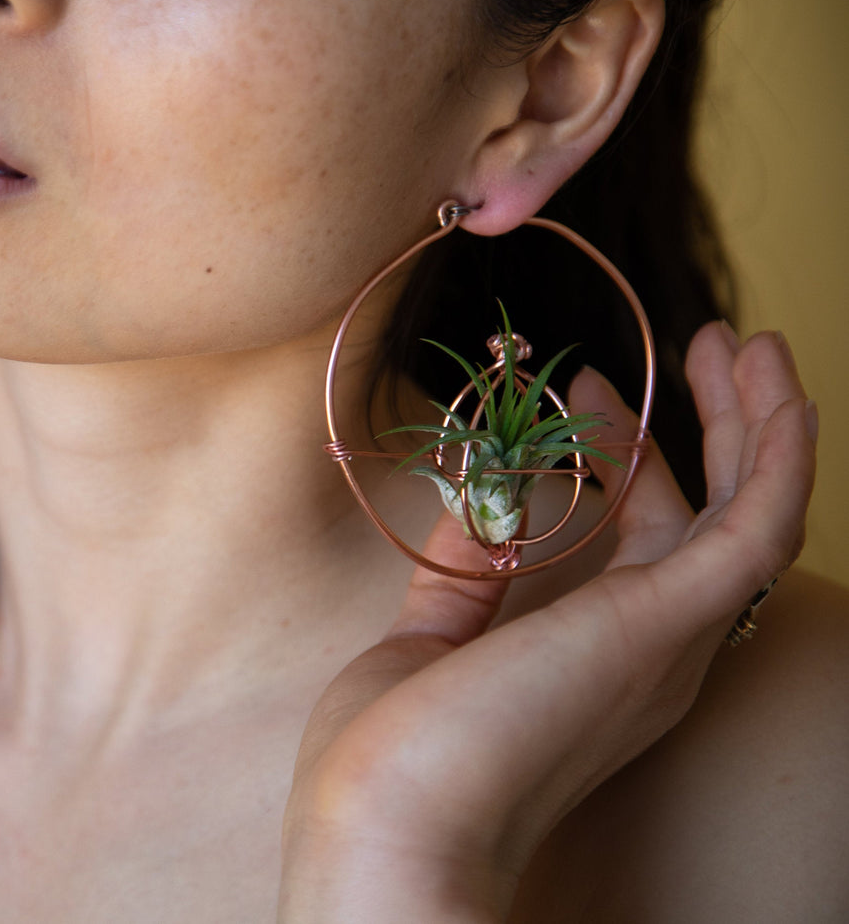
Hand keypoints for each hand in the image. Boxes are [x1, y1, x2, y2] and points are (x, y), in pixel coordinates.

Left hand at [279, 323, 815, 921]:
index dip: (618, 460)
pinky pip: (759, 523)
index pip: (634, 546)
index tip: (575, 391)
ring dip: (758, 421)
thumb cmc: (393, 761)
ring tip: (744, 340)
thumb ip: (461, 577)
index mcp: (594, 662)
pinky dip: (778, 450)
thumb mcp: (424, 643)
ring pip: (750, 512)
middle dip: (710, 427)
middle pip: (705, 519)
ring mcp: (668, 639)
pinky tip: (773, 387)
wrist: (392, 829)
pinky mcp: (671, 620)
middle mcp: (650, 653)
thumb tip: (484, 504)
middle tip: (703, 344)